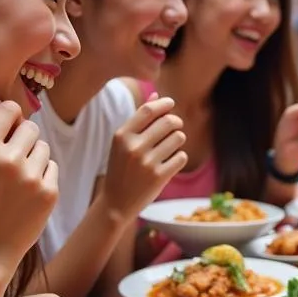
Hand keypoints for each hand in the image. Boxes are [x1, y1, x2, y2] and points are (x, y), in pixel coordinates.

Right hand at [0, 102, 58, 283]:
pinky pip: (52, 167)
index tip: (8, 126)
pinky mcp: (50, 191)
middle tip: (13, 157)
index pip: (8, 109)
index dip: (9, 115)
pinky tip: (27, 192)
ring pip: (43, 147)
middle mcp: (9, 160)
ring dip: (33, 157)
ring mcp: (32, 176)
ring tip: (18, 179)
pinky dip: (42, 175)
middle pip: (30, 127)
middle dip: (22, 138)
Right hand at [101, 95, 187, 220]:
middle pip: (168, 121)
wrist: (116, 203)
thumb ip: (139, 118)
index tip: (171, 104)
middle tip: (175, 126)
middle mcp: (133, 148)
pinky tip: (170, 162)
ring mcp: (147, 163)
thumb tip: (156, 93)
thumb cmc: (121, 168)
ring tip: (170, 146)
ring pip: (178, 138)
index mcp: (121, 136)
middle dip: (176, 122)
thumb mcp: (123, 142)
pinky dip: (179, 157)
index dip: (163, 104)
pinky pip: (181, 157)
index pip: (148, 110)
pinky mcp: (159, 177)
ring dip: (178, 139)